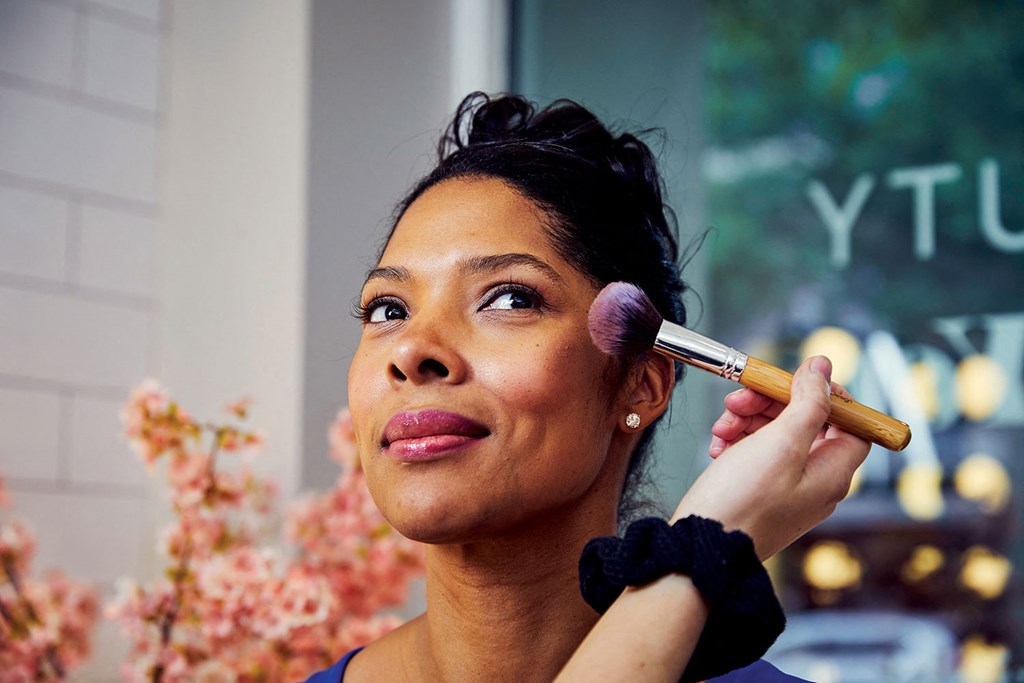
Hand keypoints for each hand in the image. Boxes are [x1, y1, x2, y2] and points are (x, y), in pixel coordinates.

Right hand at [672, 356, 869, 558]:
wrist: (700, 547)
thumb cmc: (742, 502)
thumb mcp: (781, 443)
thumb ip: (809, 402)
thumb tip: (823, 367)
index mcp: (833, 473)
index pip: (851, 423)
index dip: (826, 396)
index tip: (794, 381)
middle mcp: (815, 482)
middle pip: (807, 423)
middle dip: (772, 404)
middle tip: (740, 397)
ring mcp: (787, 490)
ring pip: (776, 436)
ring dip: (748, 420)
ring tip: (721, 426)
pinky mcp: (759, 494)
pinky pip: (755, 455)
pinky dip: (737, 442)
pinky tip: (718, 445)